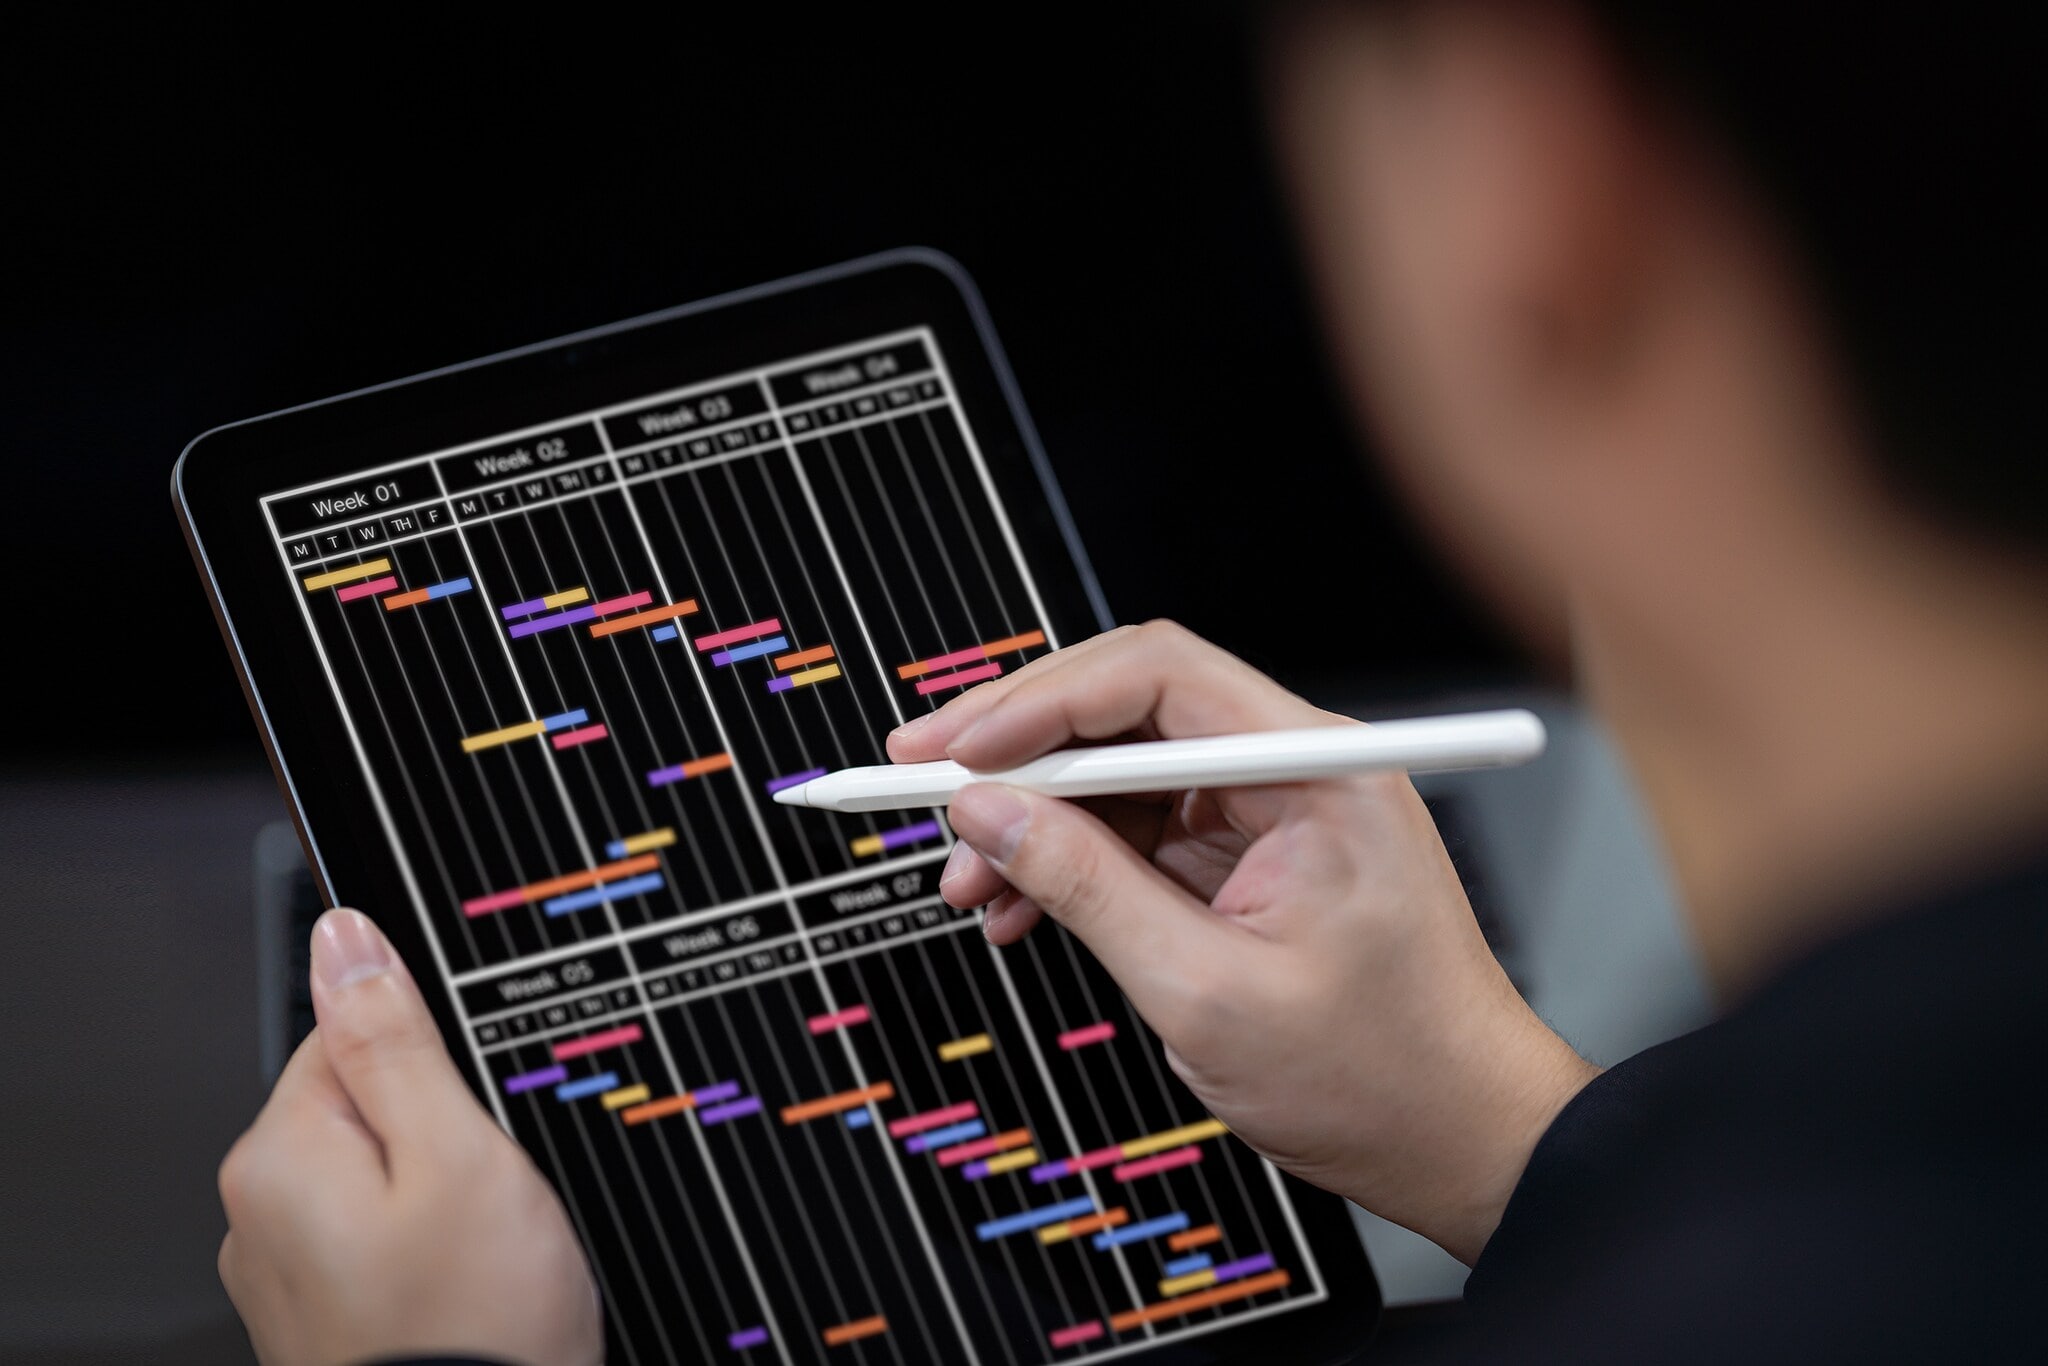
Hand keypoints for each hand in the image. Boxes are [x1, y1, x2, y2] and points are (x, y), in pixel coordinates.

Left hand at [218, 908, 601, 1365]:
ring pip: (383, 1173)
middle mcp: (258, 1213)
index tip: (482, 1104)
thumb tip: (346, 938)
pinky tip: (475, 1279)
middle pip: (368, 1103)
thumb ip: (396, 1040)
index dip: (439, 1055)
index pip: (351, 1029)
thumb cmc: (475, 1323)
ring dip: (444, 1189)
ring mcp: (287, 1273)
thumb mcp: (458, 1152)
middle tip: (496, 1183)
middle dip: (445, 1126)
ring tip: (493, 1243)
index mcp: (279, 1156)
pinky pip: (381, 1237)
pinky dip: (433, 1245)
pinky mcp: (325, 1314)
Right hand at [890, 622, 1596, 1263]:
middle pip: (1127, 709)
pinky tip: (1018, 908)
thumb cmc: (1384, 1077)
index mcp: (1315, 769)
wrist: (1465, 1143)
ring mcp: (1271, 811)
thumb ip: (1088, 890)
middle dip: (1018, 753)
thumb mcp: (1207, 992)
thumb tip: (990, 815)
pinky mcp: (1250, 856)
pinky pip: (1140, 832)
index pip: (1155, 674)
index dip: (1039, 701)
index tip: (954, 749)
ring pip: (1120, 773)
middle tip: (921, 787)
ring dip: (1034, 818)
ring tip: (967, 883)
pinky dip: (1072, 865)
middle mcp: (1294, 768)